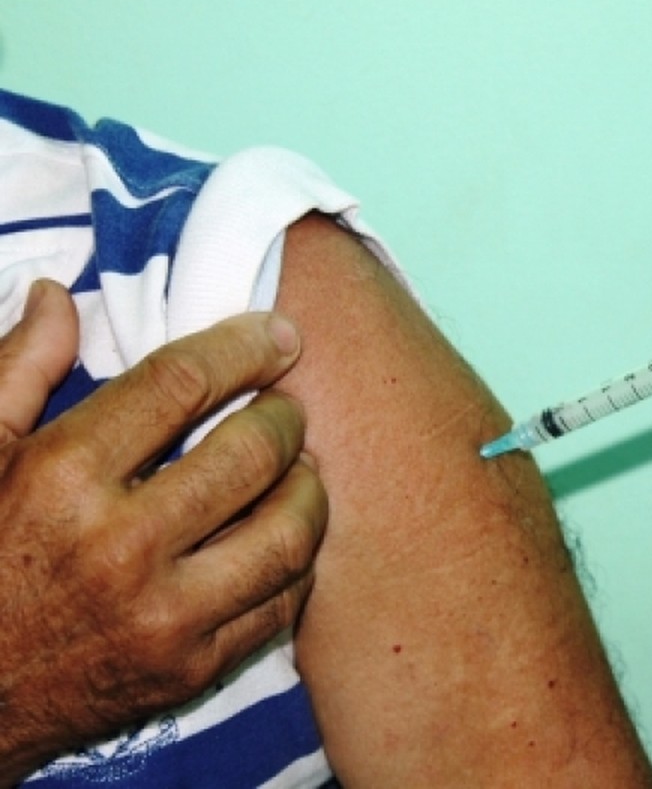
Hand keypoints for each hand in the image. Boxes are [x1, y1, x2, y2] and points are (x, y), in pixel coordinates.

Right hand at [0, 281, 327, 781]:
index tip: (277, 334)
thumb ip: (16, 370)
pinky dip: (297, 560)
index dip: (242, 347)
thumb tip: (57, 294)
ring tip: (300, 468)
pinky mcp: (191, 670)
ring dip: (309, 488)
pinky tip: (284, 533)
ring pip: (288, 532)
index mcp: (61, 479)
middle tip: (285, 407)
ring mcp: (162, 617)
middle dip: (284, 417)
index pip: (182, 384)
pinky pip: (282, 603)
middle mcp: (118, 548)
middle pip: (251, 455)